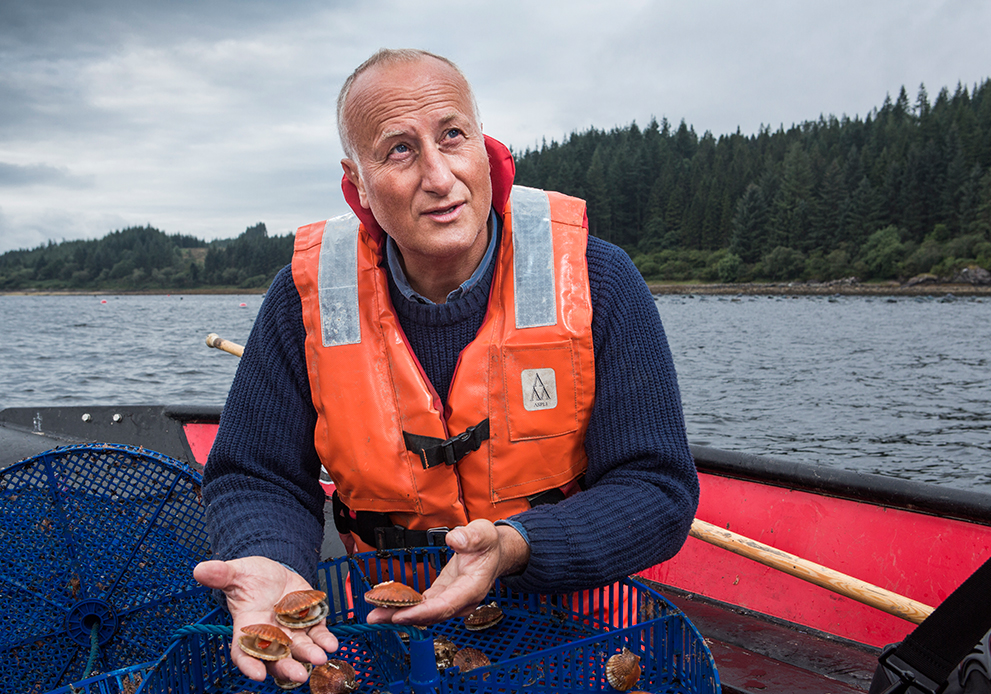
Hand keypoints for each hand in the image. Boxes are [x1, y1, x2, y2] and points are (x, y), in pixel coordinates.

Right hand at [193, 556, 338, 682]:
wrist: (275, 573)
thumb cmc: (252, 578)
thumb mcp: (236, 573)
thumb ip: (221, 574)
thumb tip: (200, 569)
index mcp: (248, 627)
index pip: (244, 651)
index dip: (249, 664)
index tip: (256, 674)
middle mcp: (270, 635)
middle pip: (277, 658)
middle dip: (287, 667)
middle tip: (299, 674)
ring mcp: (292, 632)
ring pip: (300, 649)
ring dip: (310, 655)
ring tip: (320, 658)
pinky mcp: (310, 623)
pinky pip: (318, 635)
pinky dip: (325, 640)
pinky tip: (332, 644)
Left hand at [366, 519, 528, 624]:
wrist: (494, 551)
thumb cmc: (488, 544)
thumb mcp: (483, 533)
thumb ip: (470, 536)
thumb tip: (454, 539)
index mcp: (472, 587)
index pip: (444, 605)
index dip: (421, 612)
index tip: (399, 615)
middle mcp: (461, 600)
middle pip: (430, 615)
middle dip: (402, 617)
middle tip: (375, 617)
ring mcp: (451, 601)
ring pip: (424, 614)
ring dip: (399, 614)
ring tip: (374, 614)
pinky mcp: (442, 597)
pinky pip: (422, 606)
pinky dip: (405, 606)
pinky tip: (387, 604)